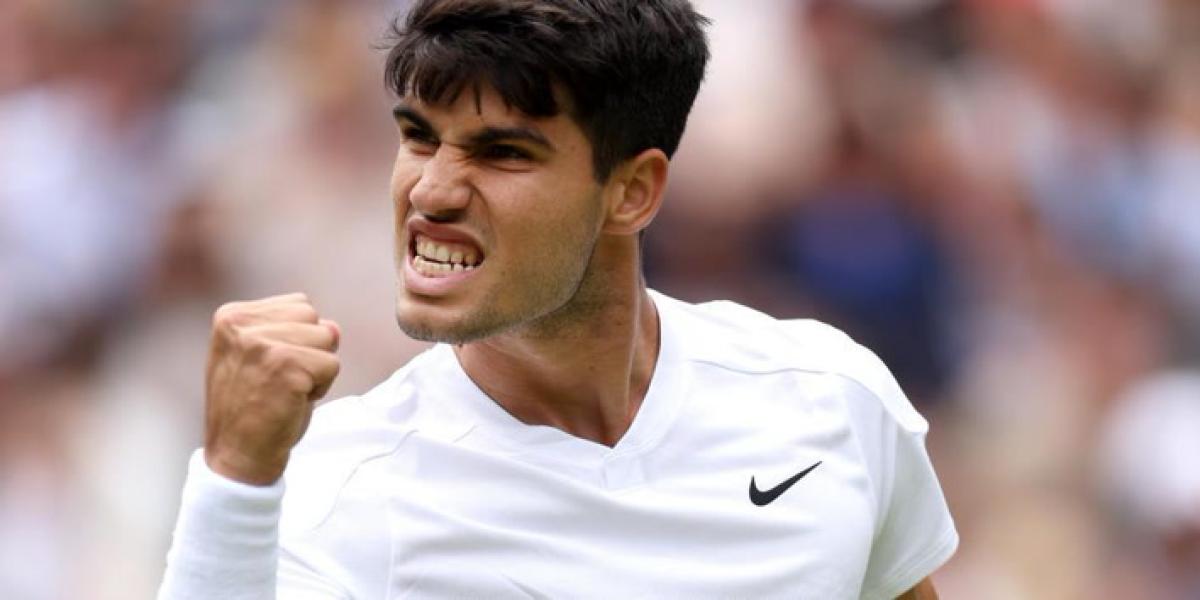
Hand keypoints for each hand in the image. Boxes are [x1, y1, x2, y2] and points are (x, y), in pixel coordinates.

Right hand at [203, 293, 340, 484]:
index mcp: (231, 316)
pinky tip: (293, 402)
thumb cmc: (252, 408)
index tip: (268, 368)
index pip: (297, 305)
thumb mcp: (265, 357)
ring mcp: (263, 343)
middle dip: (309, 351)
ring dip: (316, 369)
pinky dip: (322, 387)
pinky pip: (333, 364)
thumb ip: (295, 332)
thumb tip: (333, 327)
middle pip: (314, 318)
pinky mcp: (286, 366)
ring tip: (286, 391)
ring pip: (327, 338)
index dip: (297, 340)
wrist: (237, 456)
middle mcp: (242, 324)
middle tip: (279, 382)